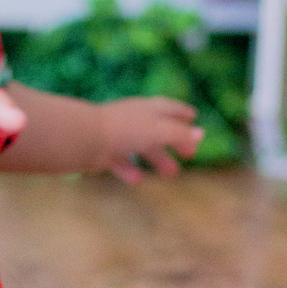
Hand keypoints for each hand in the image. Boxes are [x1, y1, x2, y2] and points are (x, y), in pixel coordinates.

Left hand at [85, 97, 202, 183]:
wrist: (86, 138)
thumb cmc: (125, 130)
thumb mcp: (159, 130)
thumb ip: (179, 134)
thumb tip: (201, 134)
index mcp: (147, 109)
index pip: (168, 107)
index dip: (182, 112)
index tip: (194, 117)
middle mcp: (133, 119)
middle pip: (158, 129)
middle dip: (175, 141)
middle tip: (190, 155)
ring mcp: (119, 135)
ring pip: (142, 147)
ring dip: (157, 159)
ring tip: (171, 173)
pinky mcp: (105, 151)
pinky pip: (121, 161)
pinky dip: (130, 170)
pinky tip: (137, 180)